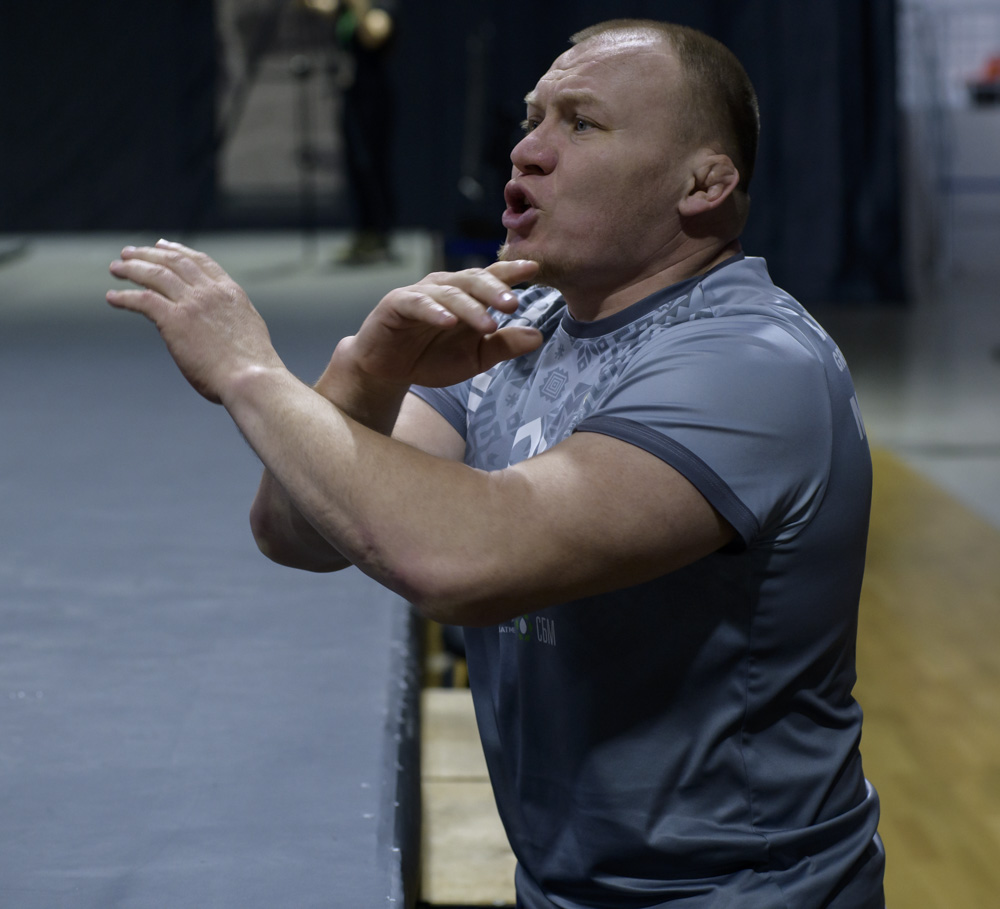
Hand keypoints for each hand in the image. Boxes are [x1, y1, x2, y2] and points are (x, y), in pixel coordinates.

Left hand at [106, 240, 282, 404]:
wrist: (251, 378)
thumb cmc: (253, 366)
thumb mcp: (249, 329)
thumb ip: (231, 318)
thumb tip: (221, 324)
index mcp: (230, 293)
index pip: (200, 261)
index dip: (177, 250)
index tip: (161, 245)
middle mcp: (210, 292)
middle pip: (173, 261)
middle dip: (148, 254)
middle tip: (129, 253)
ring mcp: (192, 304)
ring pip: (155, 275)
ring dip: (132, 268)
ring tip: (116, 268)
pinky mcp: (175, 321)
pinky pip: (143, 300)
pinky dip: (124, 297)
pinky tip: (112, 298)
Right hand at [337, 259, 543, 389]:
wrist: (387, 370)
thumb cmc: (431, 357)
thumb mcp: (475, 357)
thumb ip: (503, 345)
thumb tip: (537, 336)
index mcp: (467, 296)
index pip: (492, 278)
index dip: (511, 271)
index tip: (533, 269)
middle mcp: (445, 288)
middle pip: (473, 280)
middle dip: (495, 289)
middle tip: (514, 303)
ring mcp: (420, 293)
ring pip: (449, 293)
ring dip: (470, 307)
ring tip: (489, 324)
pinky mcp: (396, 304)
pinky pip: (417, 303)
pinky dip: (434, 311)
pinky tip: (448, 321)